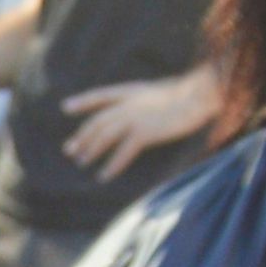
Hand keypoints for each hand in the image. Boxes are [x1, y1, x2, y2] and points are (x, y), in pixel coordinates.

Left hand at [59, 64, 222, 168]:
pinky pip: (122, 152)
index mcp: (132, 90)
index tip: (65, 108)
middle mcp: (128, 103)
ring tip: (82, 163)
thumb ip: (146, 101)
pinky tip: (103, 176)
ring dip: (91, 151)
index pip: (100, 95)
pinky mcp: (144, 132)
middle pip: (98, 121)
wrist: (200, 94)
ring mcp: (135, 117)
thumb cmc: (189, 94)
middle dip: (82, 136)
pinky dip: (111, 165)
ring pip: (104, 136)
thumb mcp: (161, 92)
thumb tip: (140, 111)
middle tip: (70, 150)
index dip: (82, 101)